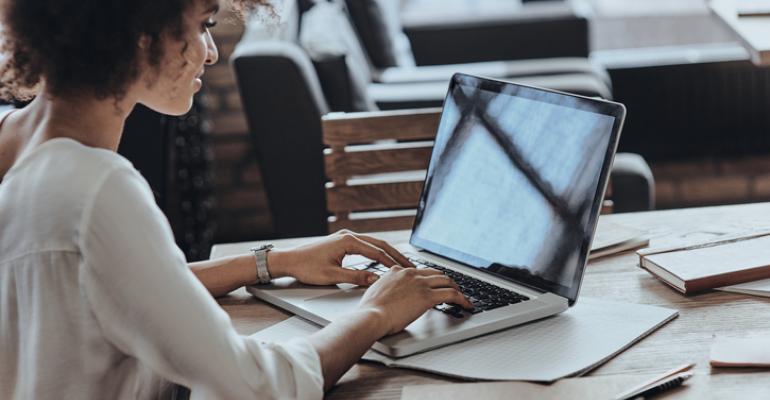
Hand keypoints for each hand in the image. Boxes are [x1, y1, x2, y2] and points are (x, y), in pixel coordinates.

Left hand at [267, 230, 415, 285]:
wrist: (288, 260)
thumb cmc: (306, 267)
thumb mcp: (332, 276)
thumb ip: (356, 277)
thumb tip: (376, 279)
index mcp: (348, 241)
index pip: (377, 252)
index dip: (393, 262)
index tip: (406, 270)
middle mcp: (348, 236)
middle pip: (379, 244)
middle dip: (396, 255)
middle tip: (411, 265)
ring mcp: (345, 237)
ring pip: (373, 243)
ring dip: (387, 253)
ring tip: (401, 263)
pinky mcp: (342, 242)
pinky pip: (365, 245)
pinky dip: (377, 252)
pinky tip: (383, 259)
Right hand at [359, 266, 473, 335]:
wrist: (371, 316)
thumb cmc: (370, 310)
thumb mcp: (376, 291)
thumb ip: (386, 288)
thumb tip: (390, 295)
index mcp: (398, 271)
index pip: (420, 271)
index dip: (430, 278)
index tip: (434, 284)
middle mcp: (410, 273)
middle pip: (436, 273)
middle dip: (446, 281)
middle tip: (452, 289)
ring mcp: (420, 284)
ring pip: (447, 281)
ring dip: (457, 288)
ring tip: (462, 297)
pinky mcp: (427, 297)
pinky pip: (452, 294)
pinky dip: (462, 299)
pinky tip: (466, 305)